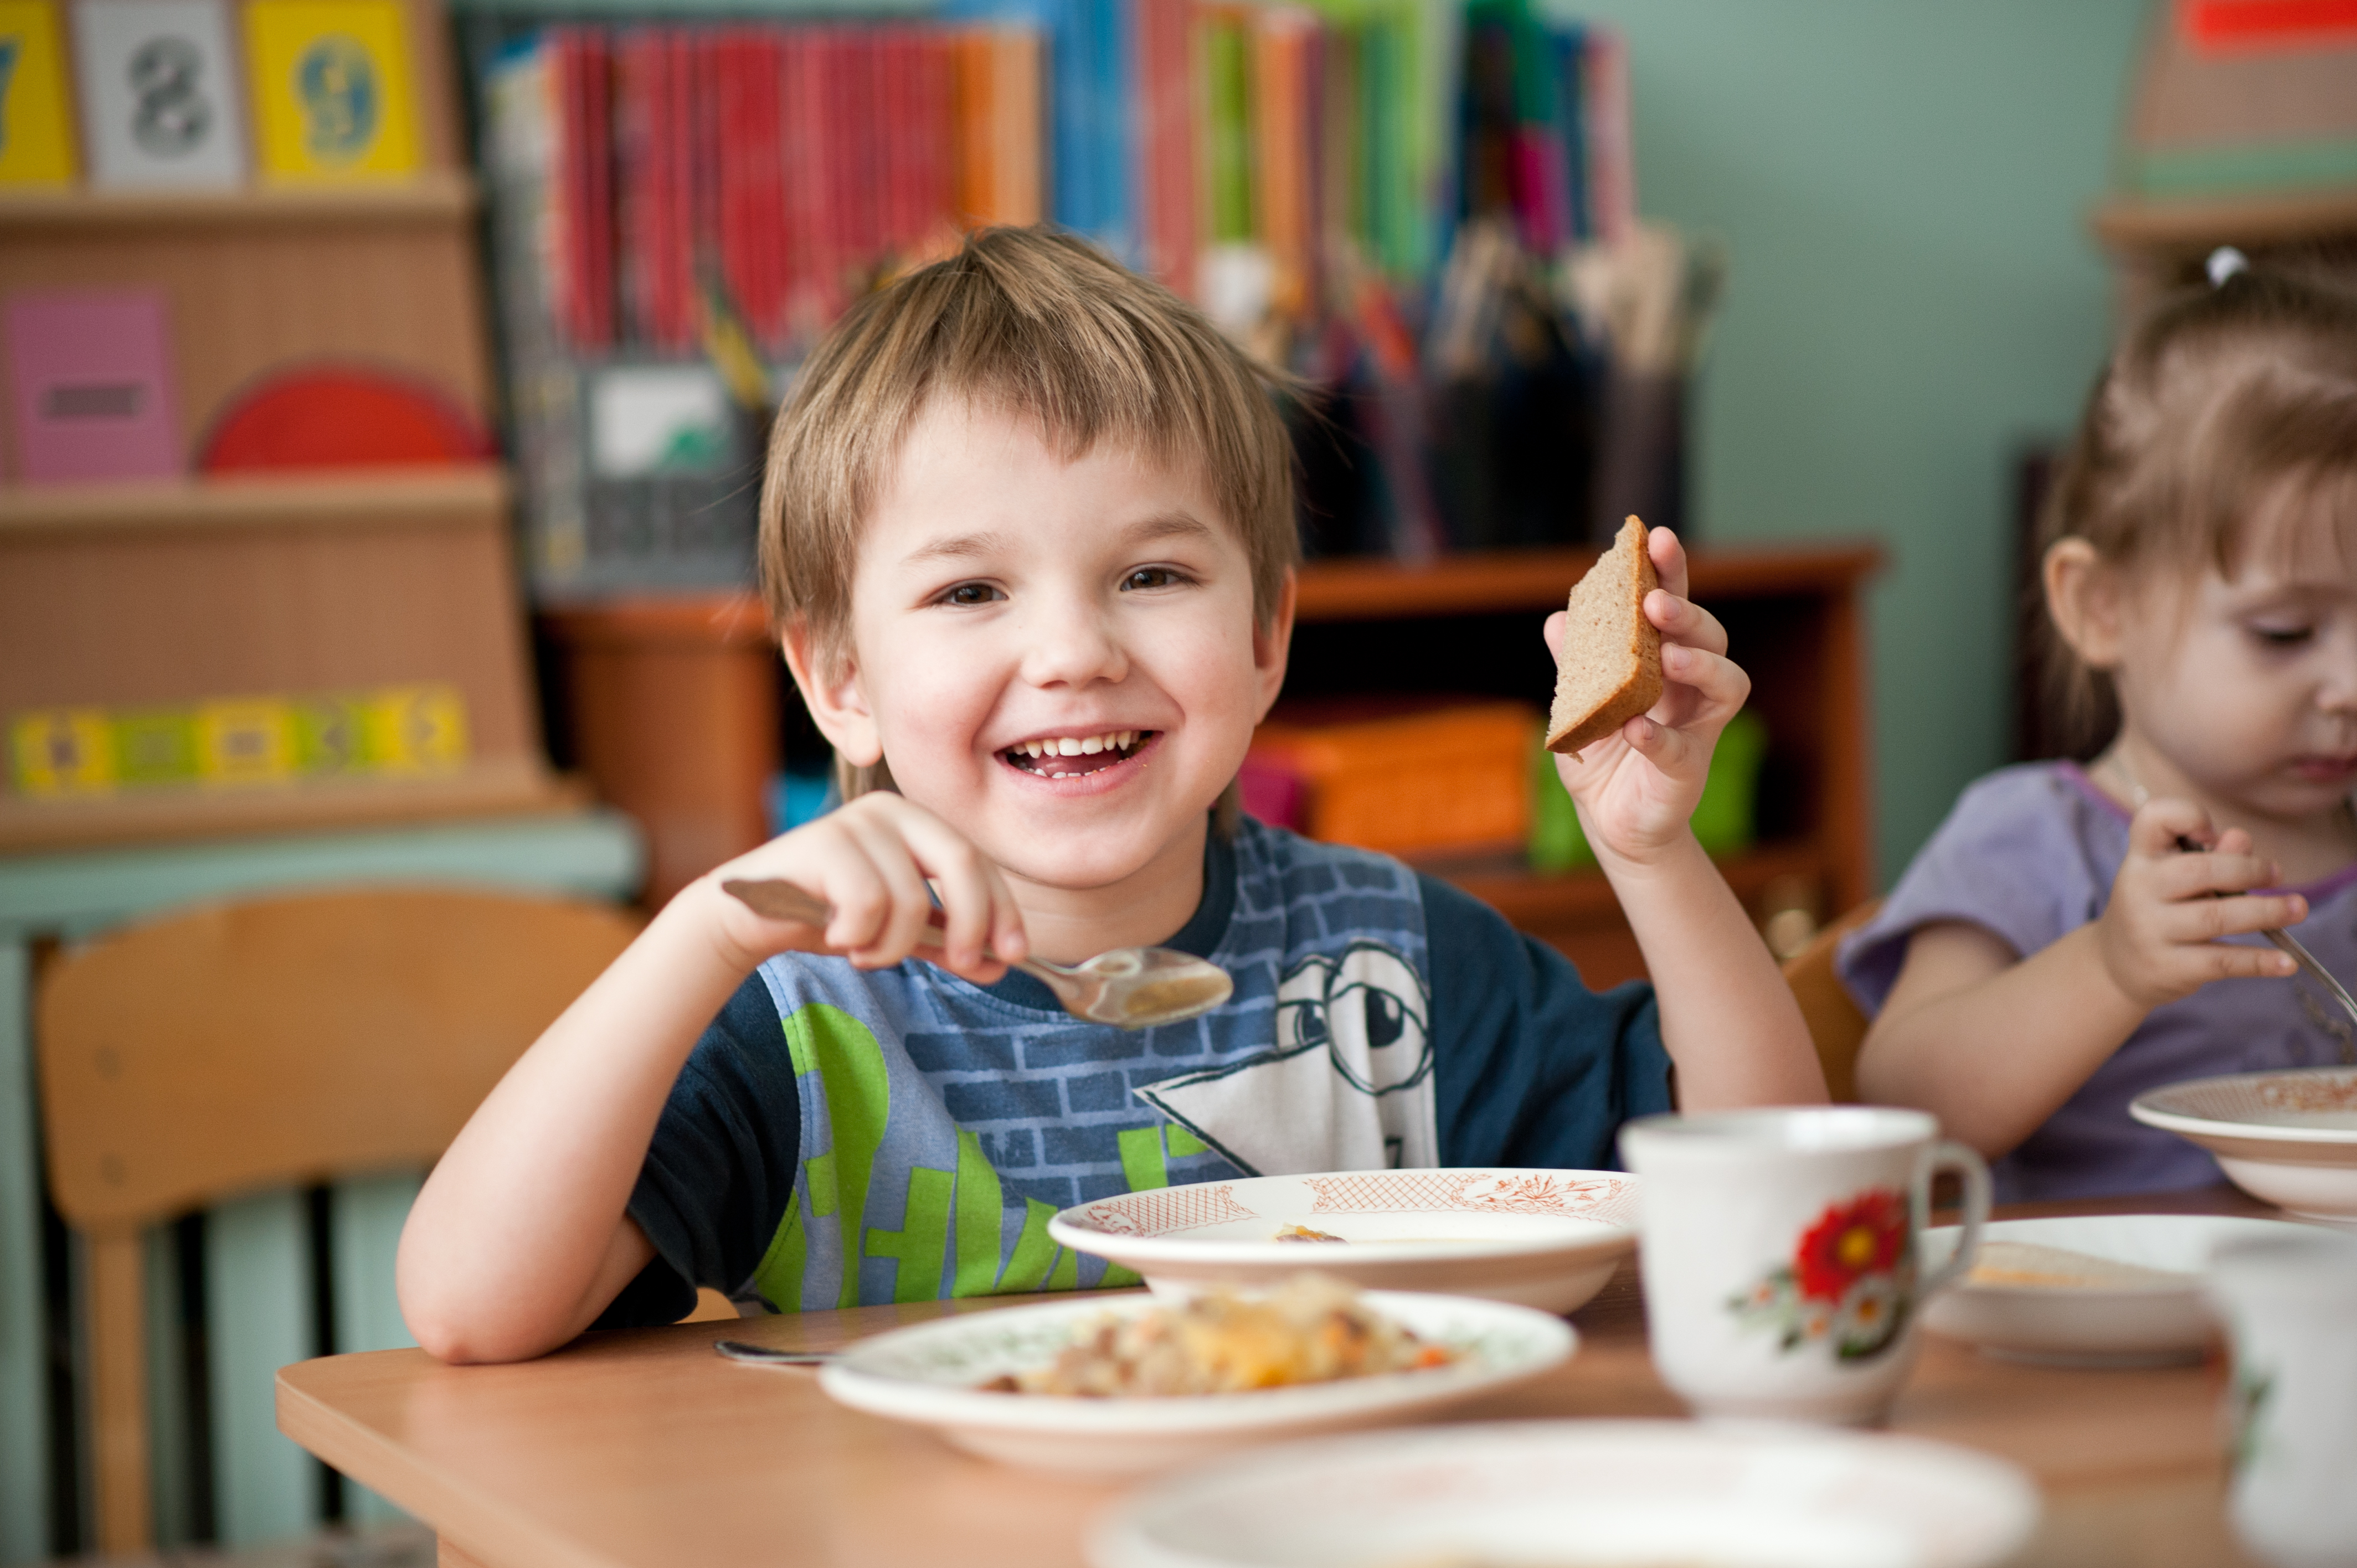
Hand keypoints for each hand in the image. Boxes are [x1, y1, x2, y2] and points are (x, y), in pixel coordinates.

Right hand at [691, 792, 1026, 983]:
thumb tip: (1001, 963)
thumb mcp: (898, 929)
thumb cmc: (828, 914)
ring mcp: (856, 821)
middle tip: (962, 964)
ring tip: (862, 950)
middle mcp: (891, 810)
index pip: (980, 862)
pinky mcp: (823, 841)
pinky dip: (857, 936)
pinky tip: (836, 935)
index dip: (1003, 909)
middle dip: (972, 922)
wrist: (751, 916)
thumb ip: (946, 942)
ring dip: (891, 946)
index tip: (1014, 955)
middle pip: (961, 863)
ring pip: (911, 899)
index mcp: (917, 823)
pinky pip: (868, 904)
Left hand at [1543, 526, 1749, 864]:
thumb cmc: (1603, 756)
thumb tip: (1557, 620)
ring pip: (1727, 684)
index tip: (1657, 537)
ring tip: (1668, 656)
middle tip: (1657, 603)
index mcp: (1663, 661)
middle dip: (1689, 613)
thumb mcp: (1577, 705)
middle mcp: (1690, 687)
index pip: (1674, 607)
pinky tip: (1634, 729)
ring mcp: (1697, 726)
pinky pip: (1681, 748)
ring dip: (1700, 663)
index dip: (1671, 572)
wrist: (1610, 822)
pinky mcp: (1689, 768)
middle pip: (1711, 636)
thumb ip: (1574, 666)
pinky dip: (1658, 737)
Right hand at [2095, 799, 2302, 1009]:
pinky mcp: (2168, 967)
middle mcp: (2139, 889)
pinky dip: (2259, 962)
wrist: (2115, 967)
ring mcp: (2151, 930)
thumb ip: (2211, 856)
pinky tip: (2286, 963)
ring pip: (2217, 917)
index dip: (2189, 815)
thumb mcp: (2172, 878)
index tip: (2212, 833)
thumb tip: (2241, 840)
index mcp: (2141, 858)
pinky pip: (2222, 961)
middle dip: (2247, 869)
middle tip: (2276, 874)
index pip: (2154, 818)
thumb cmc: (2157, 910)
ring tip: (2297, 908)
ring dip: (2266, 911)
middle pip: (2198, 870)